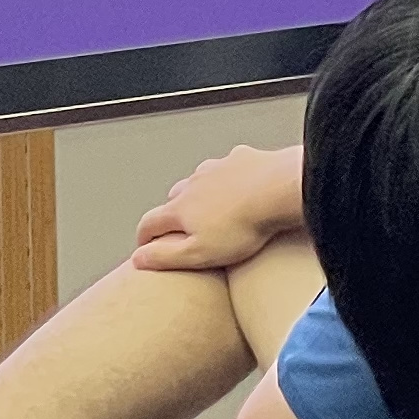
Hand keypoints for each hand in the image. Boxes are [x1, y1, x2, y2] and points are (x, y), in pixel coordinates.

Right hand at [131, 143, 305, 273]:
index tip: (145, 245)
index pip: (150, 222)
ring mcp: (219, 167)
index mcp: (181, 208)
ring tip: (208, 206)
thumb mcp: (200, 253)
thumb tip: (137, 259)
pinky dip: (228, 175)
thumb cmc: (244, 225)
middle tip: (179, 227)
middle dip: (172, 212)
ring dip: (199, 191)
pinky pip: (229, 166)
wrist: (281, 188)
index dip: (144, 236)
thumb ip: (166, 257)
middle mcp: (194, 183)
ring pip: (199, 179)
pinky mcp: (243, 158)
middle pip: (174, 197)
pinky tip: (239, 183)